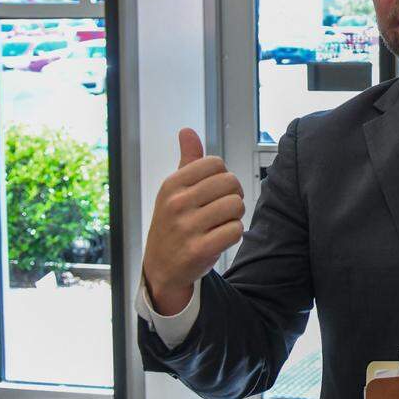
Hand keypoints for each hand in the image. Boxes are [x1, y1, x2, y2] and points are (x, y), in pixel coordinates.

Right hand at [142, 128, 245, 314]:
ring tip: (220, 224)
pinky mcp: (198, 250)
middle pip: (231, 182)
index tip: (215, 191)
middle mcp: (176, 203)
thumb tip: (187, 130)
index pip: (217, 163)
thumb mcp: (175, 190)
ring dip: (235, 216)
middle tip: (221, 210)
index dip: (223, 177)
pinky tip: (219, 239)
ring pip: (237, 206)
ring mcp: (186, 227)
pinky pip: (236, 230)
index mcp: (172, 184)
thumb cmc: (174, 222)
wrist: (162, 267)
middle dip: (233, 196)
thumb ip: (187, 160)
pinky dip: (234, 234)